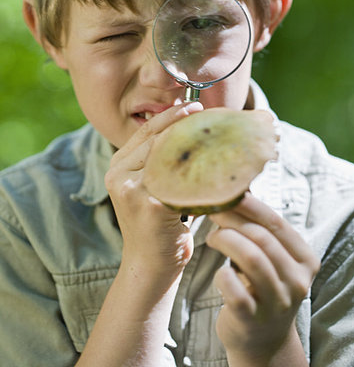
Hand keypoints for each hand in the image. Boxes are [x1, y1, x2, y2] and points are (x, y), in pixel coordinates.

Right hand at [105, 102, 202, 288]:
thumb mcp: (150, 187)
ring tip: (217, 133)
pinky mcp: (148, 204)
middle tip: (210, 114)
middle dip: (186, 123)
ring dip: (196, 143)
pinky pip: (179, 179)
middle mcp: (119, 174)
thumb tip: (191, 129)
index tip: (194, 105)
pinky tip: (219, 164)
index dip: (171, 114)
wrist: (149, 266)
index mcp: (118, 166)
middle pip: (158, 138)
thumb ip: (159, 161)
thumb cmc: (158, 225)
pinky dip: (201, 171)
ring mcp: (131, 188)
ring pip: (169, 154)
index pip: (147, 130)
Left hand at [206, 193, 319, 364]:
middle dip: (232, 219)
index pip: (277, 223)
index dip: (250, 204)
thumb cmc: (262, 286)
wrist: (263, 340)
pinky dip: (221, 275)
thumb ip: (262, 229)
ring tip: (212, 237)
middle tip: (212, 211)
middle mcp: (297, 281)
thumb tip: (239, 186)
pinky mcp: (253, 319)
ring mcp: (277, 302)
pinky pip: (235, 289)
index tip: (228, 192)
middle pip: (262, 238)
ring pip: (252, 259)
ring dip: (226, 240)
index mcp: (305, 259)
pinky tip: (217, 272)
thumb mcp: (273, 258)